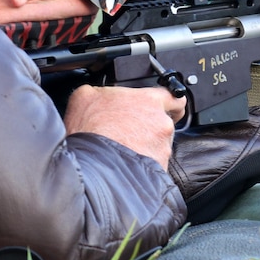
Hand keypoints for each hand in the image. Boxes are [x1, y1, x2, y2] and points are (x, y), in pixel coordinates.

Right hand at [64, 85, 185, 168]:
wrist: (90, 168)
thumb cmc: (89, 132)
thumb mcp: (85, 96)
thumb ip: (102, 90)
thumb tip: (101, 94)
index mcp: (149, 101)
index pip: (175, 97)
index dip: (169, 103)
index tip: (166, 108)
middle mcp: (162, 123)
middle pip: (164, 123)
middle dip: (150, 128)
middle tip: (130, 133)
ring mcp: (163, 148)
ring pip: (160, 146)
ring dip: (146, 147)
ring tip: (124, 151)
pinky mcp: (160, 169)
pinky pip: (155, 165)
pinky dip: (144, 165)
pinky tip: (126, 165)